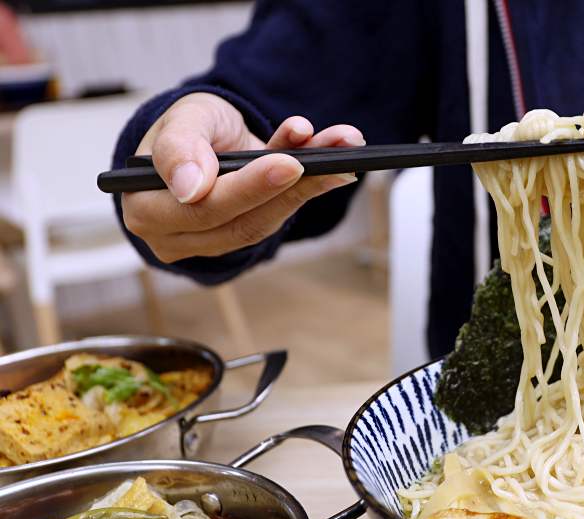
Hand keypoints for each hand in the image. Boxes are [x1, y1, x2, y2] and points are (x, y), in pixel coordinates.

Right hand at [121, 92, 362, 262]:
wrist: (205, 135)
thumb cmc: (185, 127)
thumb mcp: (181, 119)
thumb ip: (179, 147)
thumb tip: (191, 189)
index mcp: (146, 207)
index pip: (201, 207)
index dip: (248, 188)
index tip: (287, 163)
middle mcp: (178, 235)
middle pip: (241, 222)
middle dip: (290, 188)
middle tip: (329, 162)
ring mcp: (213, 242)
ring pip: (266, 221)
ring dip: (310, 186)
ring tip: (343, 155)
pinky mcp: (245, 234)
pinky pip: (279, 215)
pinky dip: (310, 186)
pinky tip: (337, 163)